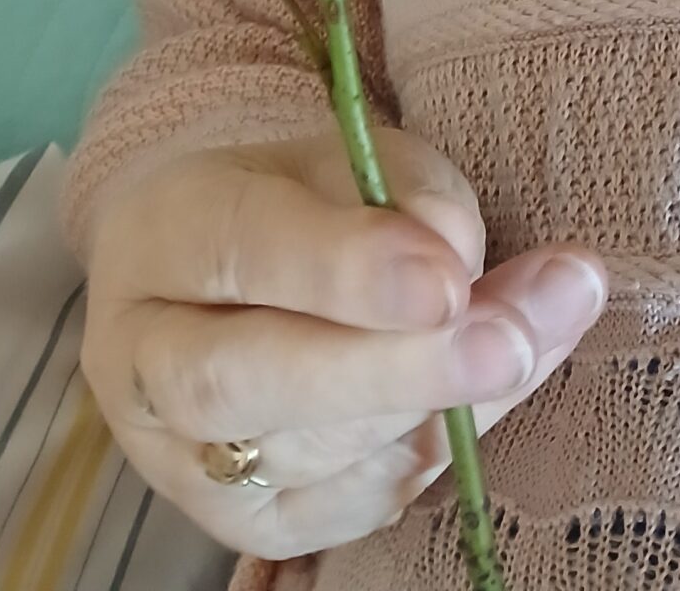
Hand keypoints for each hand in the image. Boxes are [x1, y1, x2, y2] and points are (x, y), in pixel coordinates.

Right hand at [81, 120, 608, 558]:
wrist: (232, 272)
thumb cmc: (304, 198)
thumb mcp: (354, 155)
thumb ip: (408, 194)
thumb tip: (461, 261)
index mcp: (165, 232)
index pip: (243, 249)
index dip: (348, 271)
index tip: (447, 281)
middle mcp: (147, 359)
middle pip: (252, 381)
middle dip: (393, 368)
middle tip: (506, 344)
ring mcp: (183, 458)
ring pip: (306, 457)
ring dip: (439, 407)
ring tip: (533, 341)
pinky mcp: (243, 523)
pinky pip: (345, 507)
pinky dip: (431, 451)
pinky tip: (494, 391)